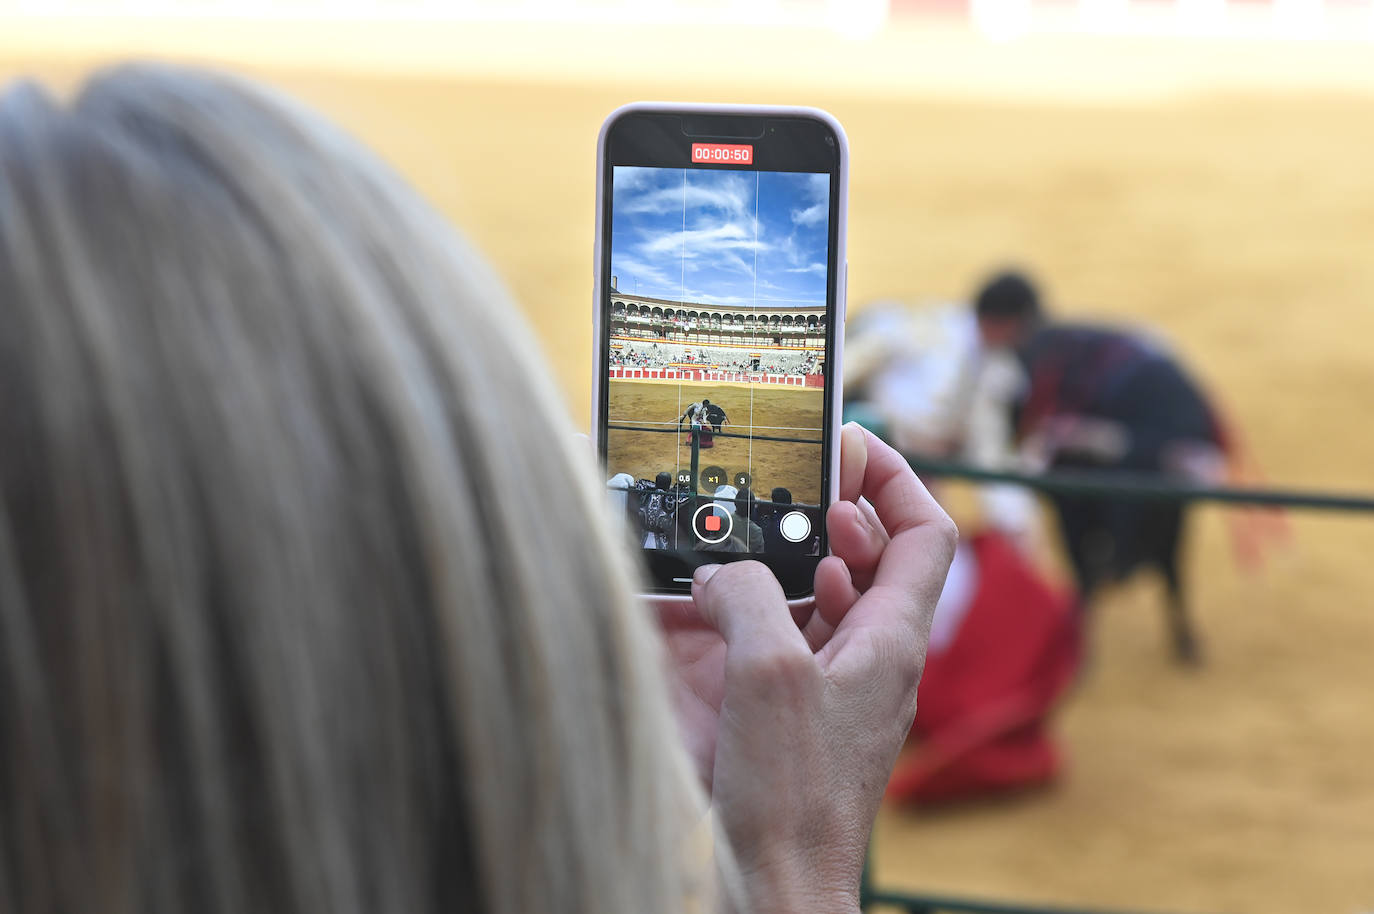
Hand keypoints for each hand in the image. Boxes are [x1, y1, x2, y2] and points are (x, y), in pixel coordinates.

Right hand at [656, 423, 957, 911]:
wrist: (779, 884)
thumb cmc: (792, 797)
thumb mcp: (767, 673)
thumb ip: (747, 597)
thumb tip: (723, 571)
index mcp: (890, 640)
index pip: (926, 534)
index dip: (896, 478)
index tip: (850, 446)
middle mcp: (874, 658)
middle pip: (879, 557)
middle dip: (838, 510)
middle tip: (792, 483)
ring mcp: (839, 686)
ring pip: (834, 596)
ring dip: (800, 557)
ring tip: (757, 534)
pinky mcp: (802, 713)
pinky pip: (795, 639)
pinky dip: (769, 607)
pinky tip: (727, 604)